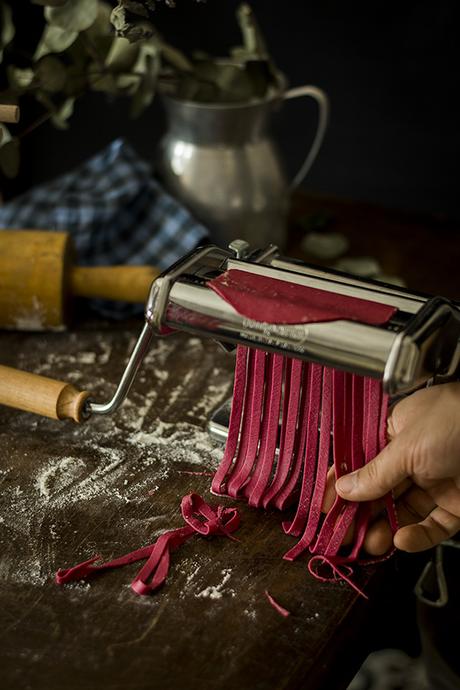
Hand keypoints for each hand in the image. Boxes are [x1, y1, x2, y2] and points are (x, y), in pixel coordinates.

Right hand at [335, 382, 459, 553]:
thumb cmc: (457, 418)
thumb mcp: (408, 446)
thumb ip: (376, 472)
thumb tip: (344, 488)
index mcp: (395, 431)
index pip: (359, 461)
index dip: (341, 483)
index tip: (324, 505)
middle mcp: (412, 457)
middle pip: (378, 491)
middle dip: (360, 514)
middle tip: (343, 534)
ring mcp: (434, 481)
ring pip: (402, 512)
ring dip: (384, 529)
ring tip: (370, 543)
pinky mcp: (455, 504)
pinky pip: (432, 525)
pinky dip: (417, 536)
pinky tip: (403, 540)